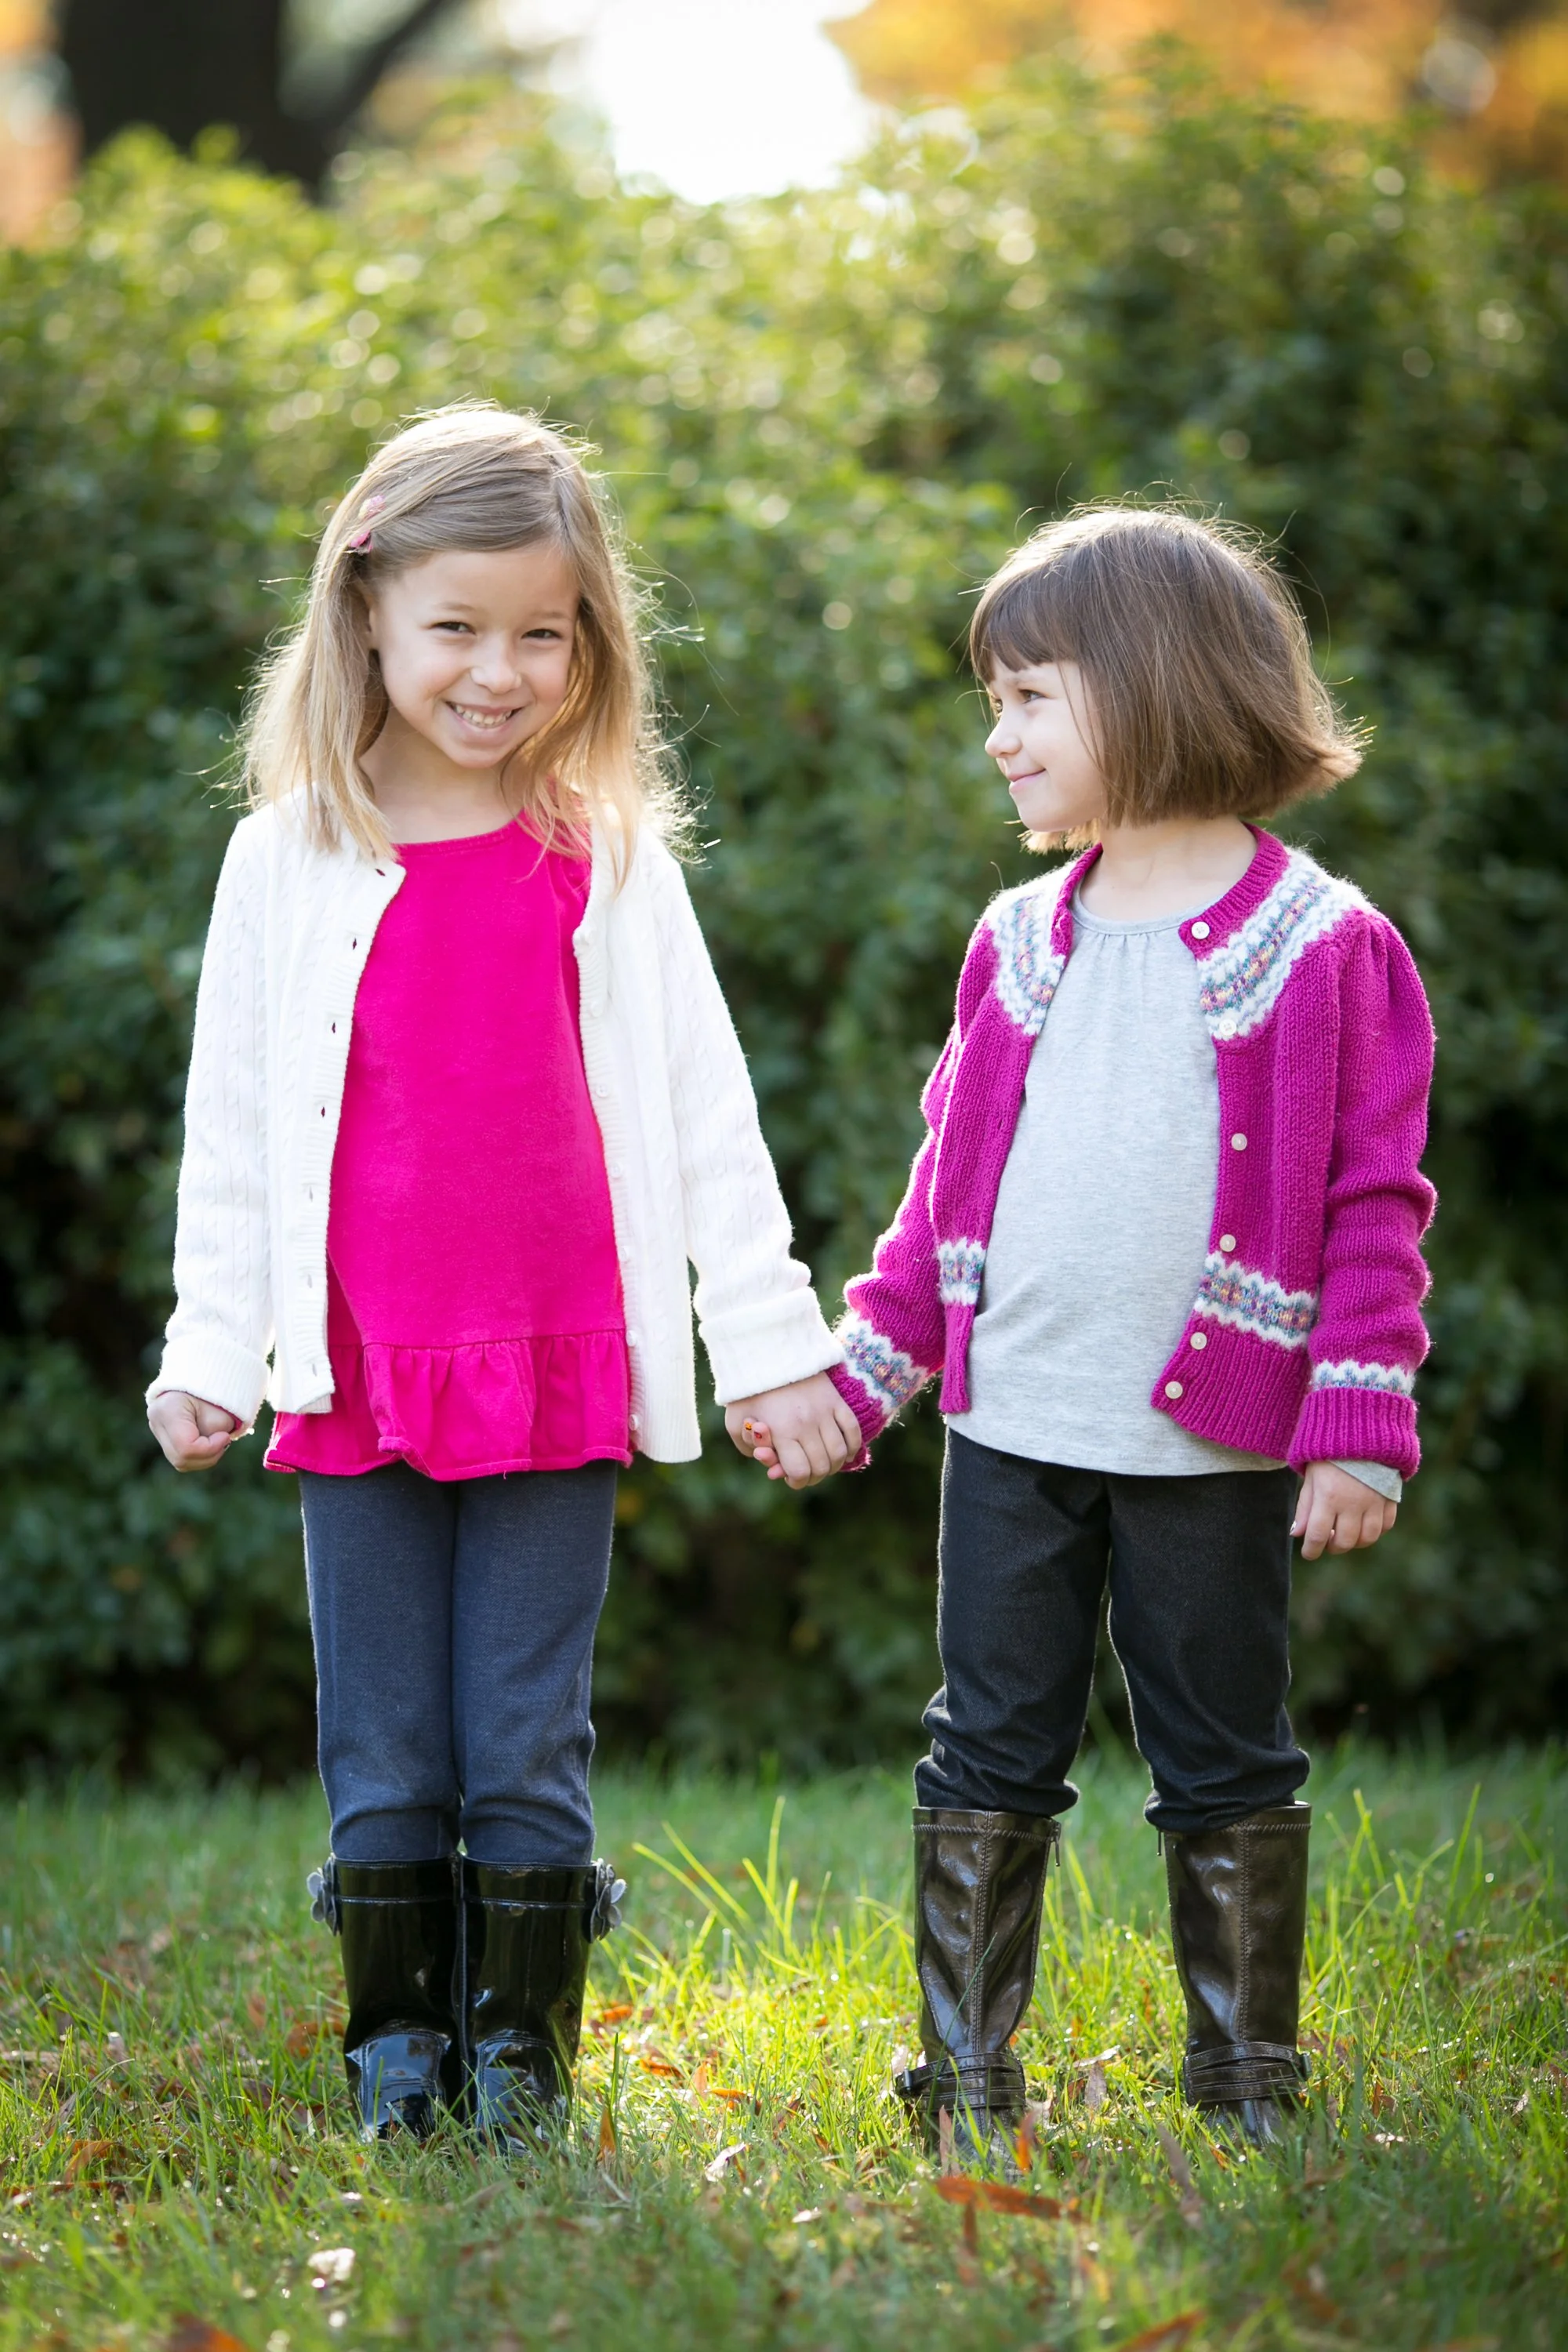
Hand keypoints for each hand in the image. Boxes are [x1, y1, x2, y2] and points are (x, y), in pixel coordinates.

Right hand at [149, 1389, 240, 1471]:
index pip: (186, 1448)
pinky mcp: (163, 1435)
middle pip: (182, 1459)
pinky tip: (210, 1441)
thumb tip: (216, 1448)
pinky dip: (199, 1454)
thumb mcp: (221, 1407)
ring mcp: (157, 1429)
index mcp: (167, 1410)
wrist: (200, 1373)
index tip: (225, 1436)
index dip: (210, 1449)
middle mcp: (156, 1421)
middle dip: (208, 1455)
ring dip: (205, 1457)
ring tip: (218, 1439)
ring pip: (181, 1462)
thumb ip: (217, 1431)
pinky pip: (182, 1456)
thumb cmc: (214, 1387)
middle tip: (224, 1439)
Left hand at [724, 1373, 862, 1489]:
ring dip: (832, 1465)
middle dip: (812, 1476)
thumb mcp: (735, 1421)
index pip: (800, 1472)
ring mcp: (825, 1412)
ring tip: (821, 1462)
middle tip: (804, 1471)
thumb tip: (769, 1464)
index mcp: (782, 1431)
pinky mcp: (836, 1401)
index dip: (795, 1481)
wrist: (768, 1352)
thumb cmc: (747, 1390)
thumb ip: (748, 1448)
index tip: (789, 1477)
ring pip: (839, 1453)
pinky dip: (851, 1447)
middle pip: (821, 1467)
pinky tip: (842, 1452)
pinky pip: (853, 1431)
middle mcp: (807, 1424)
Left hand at [1292, 1462, 1396, 1560]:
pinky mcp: (1390, 1497)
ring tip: (1345, 1535)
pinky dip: (1374, 1531)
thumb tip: (1298, 1534)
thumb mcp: (1311, 1477)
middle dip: (1333, 1547)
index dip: (1311, 1550)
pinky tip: (1363, 1525)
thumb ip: (1305, 1507)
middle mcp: (1353, 1502)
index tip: (1308, 1553)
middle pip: (1345, 1542)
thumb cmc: (1330, 1453)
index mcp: (1329, 1496)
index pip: (1318, 1535)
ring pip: (1367, 1538)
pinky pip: (1385, 1525)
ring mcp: (1374, 1501)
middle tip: (1327, 1541)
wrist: (1361, 1430)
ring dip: (1354, 1542)